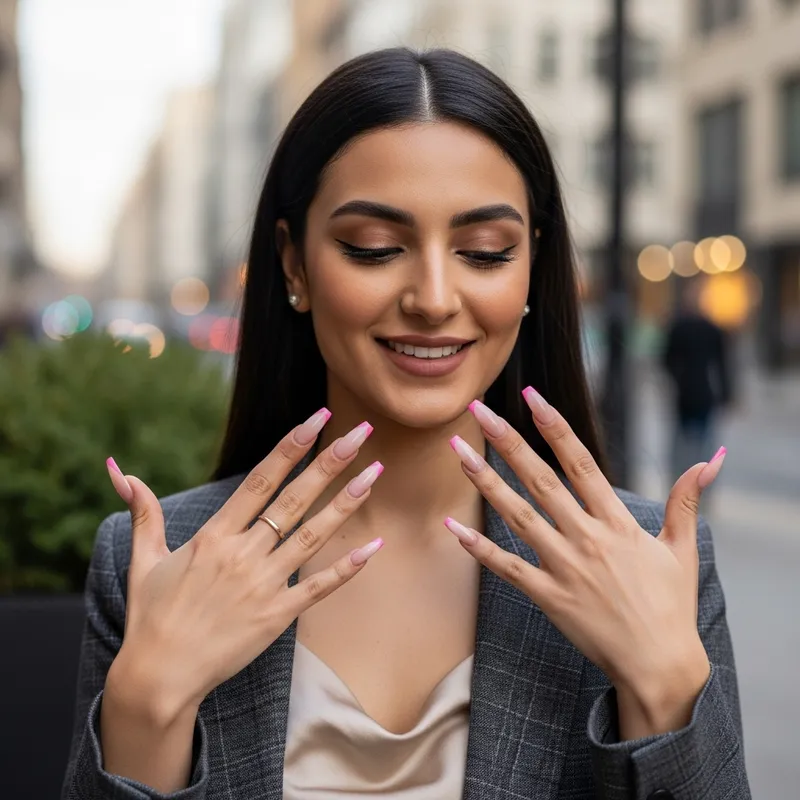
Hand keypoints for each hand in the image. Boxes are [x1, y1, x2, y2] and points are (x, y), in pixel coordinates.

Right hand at [103, 410, 384, 725]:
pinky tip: (373, 546)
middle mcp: (243, 554)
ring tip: (374, 473)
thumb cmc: (151, 616)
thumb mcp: (143, 560)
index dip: (291, 447)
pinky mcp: (277, 616)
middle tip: (361, 433)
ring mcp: (263, 584)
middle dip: (330, 462)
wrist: (158, 677)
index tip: (317, 420)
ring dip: (346, 502)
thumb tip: (120, 472)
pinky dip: (347, 568)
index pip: (260, 479)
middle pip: (294, 498)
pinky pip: (318, 587)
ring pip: (313, 535)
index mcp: (214, 535)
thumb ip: (144, 513)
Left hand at [446, 390, 725, 737]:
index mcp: (617, 522)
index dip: (554, 427)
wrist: (660, 666)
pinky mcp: (549, 597)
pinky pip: (508, 568)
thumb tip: (710, 459)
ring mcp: (565, 567)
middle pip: (540, 480)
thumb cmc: (671, 606)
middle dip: (508, 442)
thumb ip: (685, 500)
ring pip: (518, 516)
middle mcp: (587, 538)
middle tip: (478, 411)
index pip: (581, 462)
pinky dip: (480, 549)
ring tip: (458, 452)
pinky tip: (453, 527)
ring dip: (485, 482)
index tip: (530, 397)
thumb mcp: (682, 549)